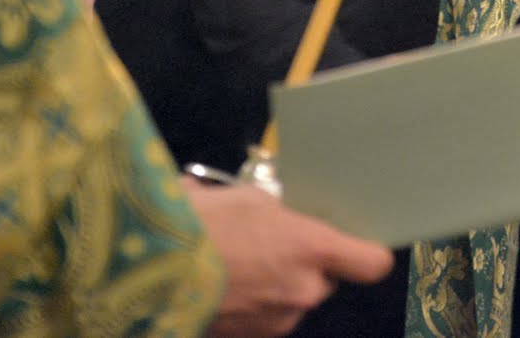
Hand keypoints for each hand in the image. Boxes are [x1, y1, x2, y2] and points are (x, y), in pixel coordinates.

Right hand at [187, 179, 393, 337]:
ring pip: (291, 301)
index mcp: (313, 249)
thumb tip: (274, 213)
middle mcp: (304, 290)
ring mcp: (276, 321)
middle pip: (324, 280)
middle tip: (272, 245)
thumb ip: (277, 212)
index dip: (368, 254)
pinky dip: (249, 305)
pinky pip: (262, 318)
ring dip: (274, 287)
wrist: (147, 270)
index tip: (359, 246)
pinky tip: (221, 283)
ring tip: (236, 264)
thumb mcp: (248, 198)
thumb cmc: (206, 221)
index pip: (371, 263)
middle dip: (304, 266)